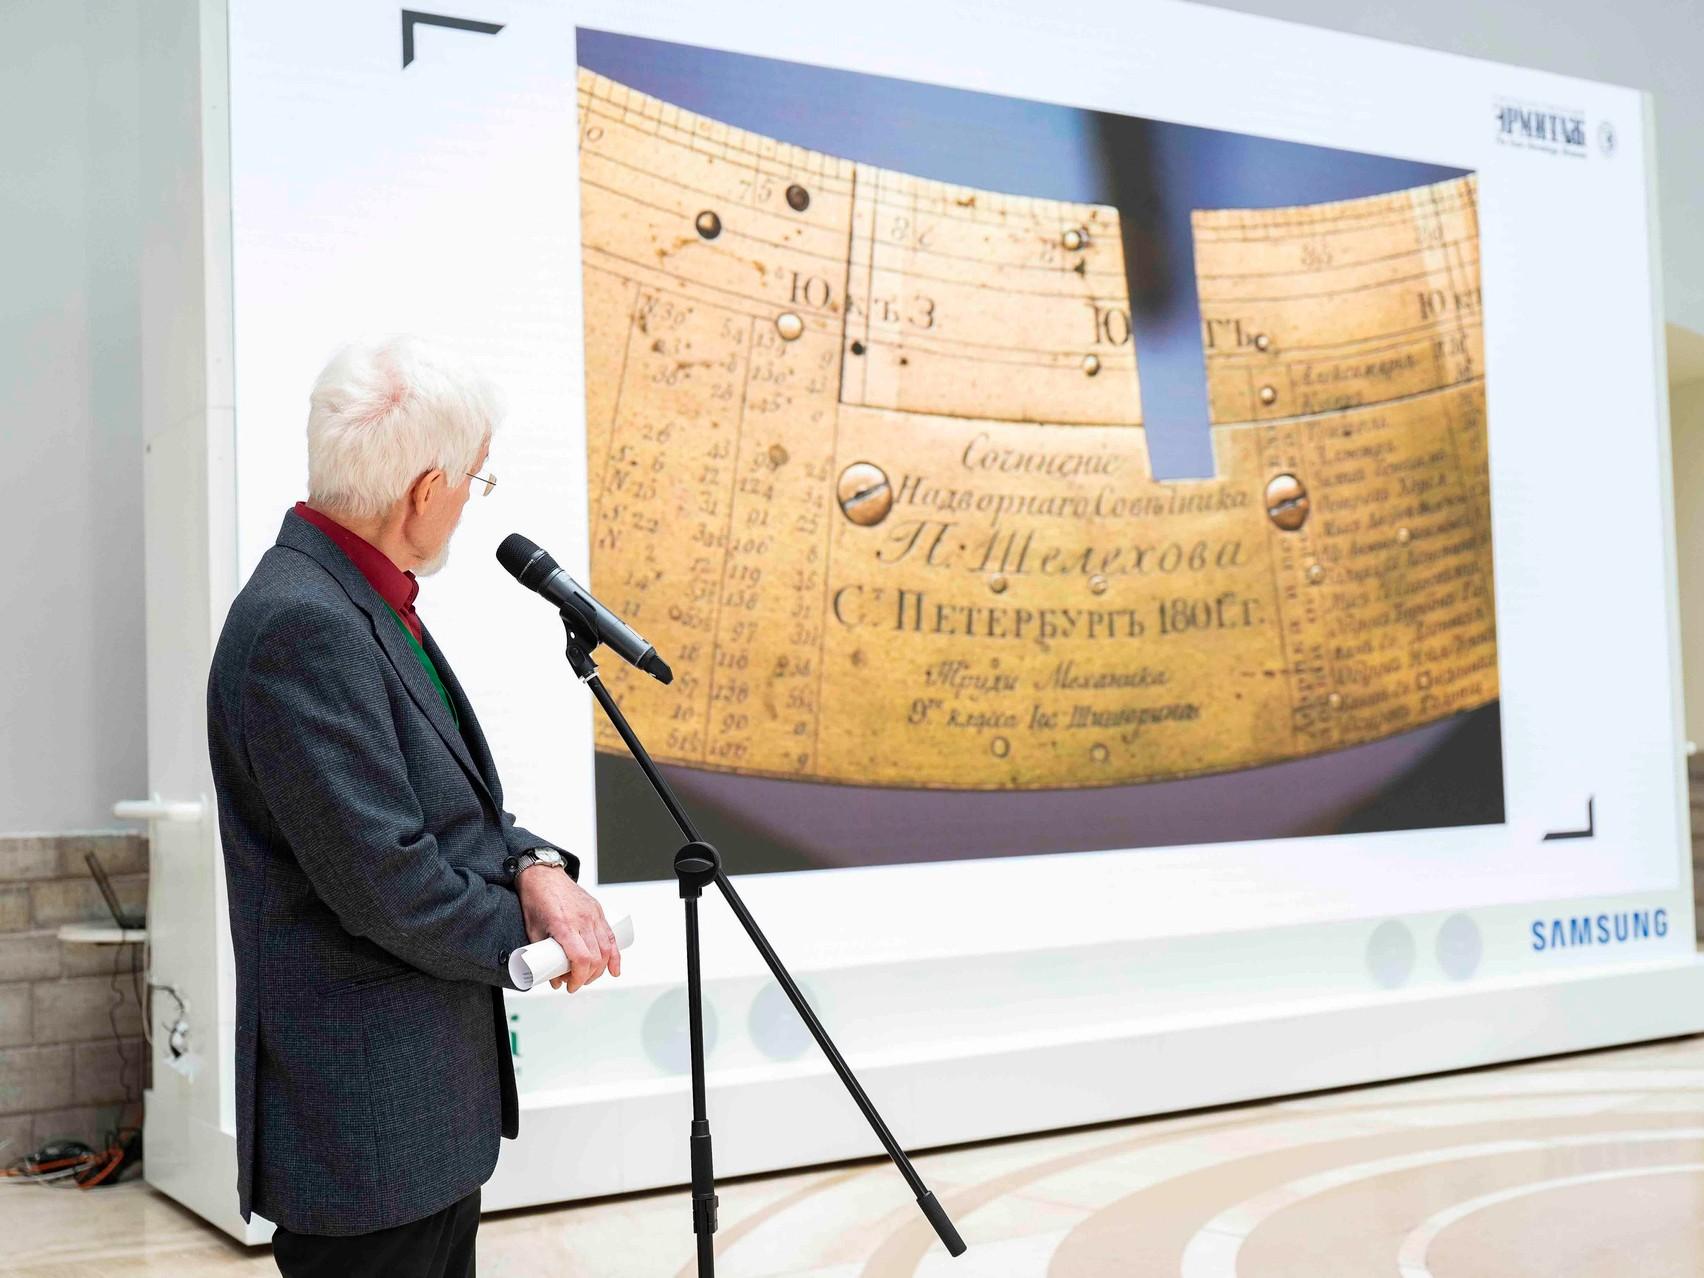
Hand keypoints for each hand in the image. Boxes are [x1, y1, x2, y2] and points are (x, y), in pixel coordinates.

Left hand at [517, 868, 621, 991]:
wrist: (543, 875)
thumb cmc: (535, 900)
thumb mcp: (533, 930)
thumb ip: (543, 956)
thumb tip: (554, 979)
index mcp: (564, 925)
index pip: (581, 959)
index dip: (578, 977)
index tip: (571, 986)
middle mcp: (582, 920)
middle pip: (595, 957)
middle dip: (587, 977)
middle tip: (575, 983)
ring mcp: (592, 914)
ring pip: (606, 948)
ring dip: (600, 969)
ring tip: (589, 977)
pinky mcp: (597, 911)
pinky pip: (610, 936)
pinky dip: (615, 955)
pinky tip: (615, 969)